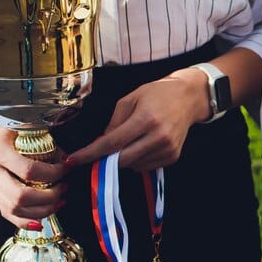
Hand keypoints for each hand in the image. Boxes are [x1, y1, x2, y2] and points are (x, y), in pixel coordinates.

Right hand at [0, 121, 68, 229]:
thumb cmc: (9, 125)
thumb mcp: (25, 123)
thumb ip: (45, 139)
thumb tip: (68, 160)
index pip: (29, 171)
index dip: (53, 174)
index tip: (67, 167)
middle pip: (20, 196)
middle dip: (49, 197)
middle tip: (65, 188)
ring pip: (14, 210)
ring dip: (41, 210)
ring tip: (60, 202)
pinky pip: (7, 214)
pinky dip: (26, 221)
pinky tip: (42, 220)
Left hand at [67, 67, 207, 170]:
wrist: (188, 98)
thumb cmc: (157, 94)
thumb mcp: (130, 99)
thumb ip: (114, 122)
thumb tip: (101, 143)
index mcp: (145, 119)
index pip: (112, 142)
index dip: (90, 153)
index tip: (73, 160)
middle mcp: (158, 136)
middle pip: (121, 159)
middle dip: (105, 160)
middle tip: (98, 154)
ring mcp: (167, 148)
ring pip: (133, 166)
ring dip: (123, 158)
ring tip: (131, 140)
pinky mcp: (172, 156)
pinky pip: (146, 167)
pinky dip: (138, 160)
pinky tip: (142, 145)